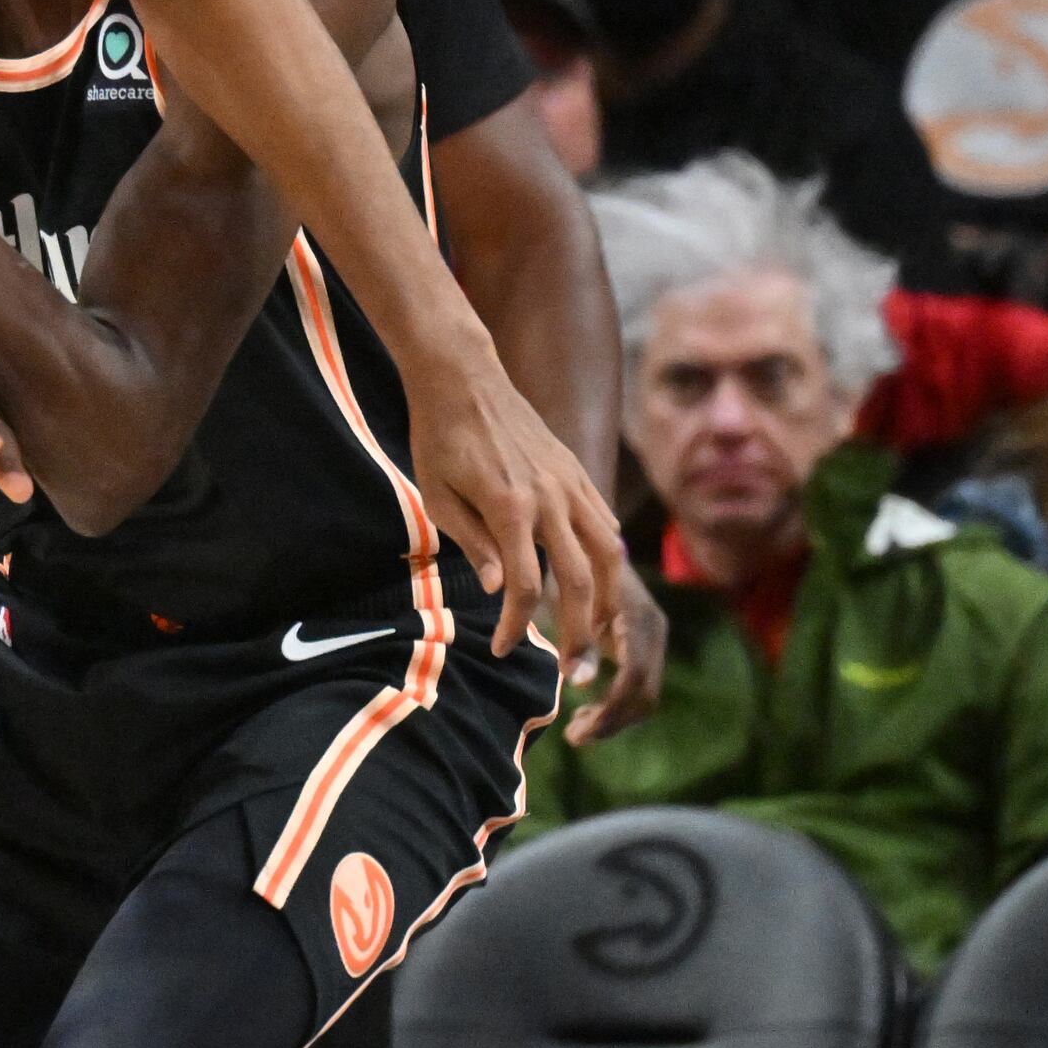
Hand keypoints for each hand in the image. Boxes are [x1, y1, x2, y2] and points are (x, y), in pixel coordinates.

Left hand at [400, 340, 624, 660]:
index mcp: (509, 507)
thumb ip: (472, 544)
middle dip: (578, 632)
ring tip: (593, 636)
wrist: (464, 378)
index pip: (524, 584)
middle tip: (570, 670)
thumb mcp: (438, 496)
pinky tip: (599, 586)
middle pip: (580, 579)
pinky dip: (609, 560)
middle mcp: (549, 498)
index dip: (516, 624)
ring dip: (606, 601)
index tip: (503, 647)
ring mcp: (570, 484)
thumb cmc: (439, 438)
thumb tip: (496, 590)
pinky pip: (606, 525)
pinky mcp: (577, 474)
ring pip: (609, 554)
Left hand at [556, 570, 670, 746]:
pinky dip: (616, 704)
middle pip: (646, 694)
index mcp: (637, 618)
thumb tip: (576, 683)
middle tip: (573, 737)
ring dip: (614, 717)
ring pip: (646, 694)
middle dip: (612, 721)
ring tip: (576, 729)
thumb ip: (574, 637)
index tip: (576, 731)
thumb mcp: (563, 597)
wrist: (584, 531)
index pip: (634, 678)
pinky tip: (585, 710)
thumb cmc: (563, 563)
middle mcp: (653, 629)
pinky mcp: (644, 642)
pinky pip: (639, 684)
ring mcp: (652, 636)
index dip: (609, 709)